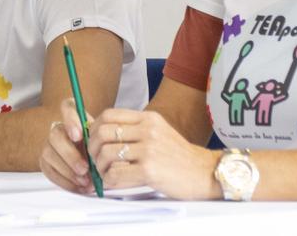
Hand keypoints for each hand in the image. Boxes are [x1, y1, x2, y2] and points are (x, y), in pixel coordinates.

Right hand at [39, 98, 95, 193]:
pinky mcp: (45, 162)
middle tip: (85, 168)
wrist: (90, 162)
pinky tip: (79, 187)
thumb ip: (101, 140)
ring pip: (50, 154)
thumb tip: (104, 149)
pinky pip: (50, 171)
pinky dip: (66, 182)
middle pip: (56, 135)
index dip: (71, 120)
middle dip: (70, 154)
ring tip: (85, 182)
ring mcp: (49, 145)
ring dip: (68, 171)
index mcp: (75, 118)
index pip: (68, 106)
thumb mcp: (104, 142)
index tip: (79, 135)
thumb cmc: (99, 149)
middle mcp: (58, 128)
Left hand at [86, 108, 220, 199]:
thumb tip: (101, 134)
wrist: (204, 173)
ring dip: (100, 167)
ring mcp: (149, 149)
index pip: (108, 115)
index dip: (93, 128)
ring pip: (106, 154)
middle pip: (103, 133)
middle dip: (92, 148)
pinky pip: (116, 174)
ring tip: (105, 174)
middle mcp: (148, 130)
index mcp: (148, 118)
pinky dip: (109, 180)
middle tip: (95, 160)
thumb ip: (135, 130)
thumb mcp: (158, 132)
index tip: (93, 141)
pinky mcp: (149, 170)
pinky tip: (114, 182)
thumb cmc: (178, 156)